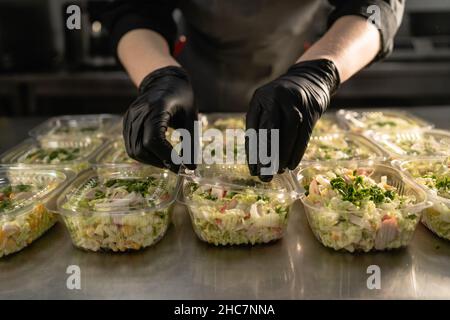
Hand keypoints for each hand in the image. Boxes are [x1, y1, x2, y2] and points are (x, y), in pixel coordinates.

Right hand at [123, 66, 196, 171]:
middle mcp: (138, 113)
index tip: (181, 167)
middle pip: (141, 149)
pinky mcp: (127, 124)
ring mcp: (129, 118)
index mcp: (156, 108)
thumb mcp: (192, 118)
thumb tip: (191, 168)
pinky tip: (160, 154)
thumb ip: (191, 143)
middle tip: (177, 165)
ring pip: (134, 151)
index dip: (167, 157)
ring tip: (169, 160)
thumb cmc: (182, 98)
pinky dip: (146, 155)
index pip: (154, 140)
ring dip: (152, 161)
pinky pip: (132, 147)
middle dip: (160, 162)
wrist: (164, 80)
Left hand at [245, 59, 339, 180]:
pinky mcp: (311, 108)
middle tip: (264, 176)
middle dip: (266, 155)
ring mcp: (295, 101)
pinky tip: (292, 164)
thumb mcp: (267, 106)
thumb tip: (257, 159)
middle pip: (270, 129)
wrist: (310, 78)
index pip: (254, 128)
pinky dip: (297, 151)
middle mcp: (276, 97)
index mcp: (260, 98)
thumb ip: (261, 126)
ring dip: (283, 154)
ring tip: (279, 171)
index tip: (253, 170)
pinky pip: (304, 133)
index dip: (253, 151)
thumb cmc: (282, 100)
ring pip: (289, 131)